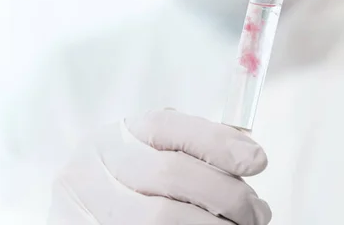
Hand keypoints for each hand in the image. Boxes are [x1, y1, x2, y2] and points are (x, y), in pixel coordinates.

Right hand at [48, 109, 270, 223]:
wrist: (86, 217)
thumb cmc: (130, 186)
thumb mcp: (151, 157)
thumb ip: (192, 149)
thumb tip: (248, 154)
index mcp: (114, 138)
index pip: (166, 127)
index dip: (216, 142)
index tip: (257, 160)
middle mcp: (92, 169)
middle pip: (171, 173)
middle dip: (226, 192)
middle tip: (257, 210)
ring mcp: (88, 209)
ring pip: (162, 216)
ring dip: (214, 224)